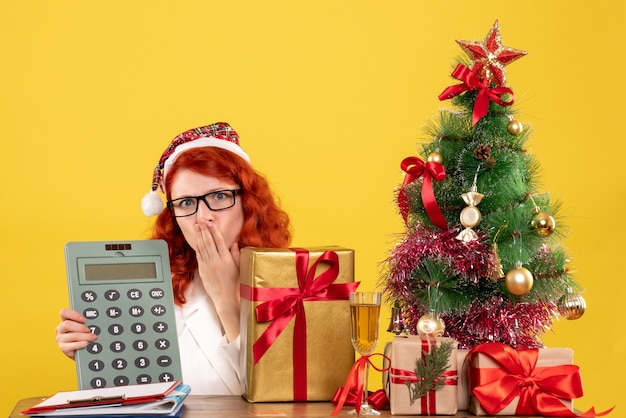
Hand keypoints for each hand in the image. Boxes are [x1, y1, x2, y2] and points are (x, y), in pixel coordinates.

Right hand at [55, 308, 97, 359]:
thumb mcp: (84, 325)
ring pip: (73, 335)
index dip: (74, 315)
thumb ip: (86, 320)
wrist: (81, 350)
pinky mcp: (64, 348)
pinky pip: (73, 345)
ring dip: (86, 336)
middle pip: (67, 324)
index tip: (84, 319)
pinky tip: (87, 343)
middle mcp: (61, 329)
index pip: (64, 312)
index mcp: (65, 319)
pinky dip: (82, 344)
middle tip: (90, 330)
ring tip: (93, 337)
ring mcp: (61, 339)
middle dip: (81, 327)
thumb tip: (95, 318)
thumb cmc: (83, 334)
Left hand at [194, 218, 240, 341]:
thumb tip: (234, 244)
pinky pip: (199, 256)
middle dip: (204, 229)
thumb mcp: (239, 268)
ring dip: (199, 236)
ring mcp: (208, 265)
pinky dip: (197, 247)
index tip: (210, 222)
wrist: (226, 298)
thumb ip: (236, 255)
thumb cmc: (235, 284)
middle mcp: (216, 261)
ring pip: (202, 247)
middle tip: (201, 220)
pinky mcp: (202, 271)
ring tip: (197, 226)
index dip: (213, 230)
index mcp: (226, 259)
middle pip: (209, 241)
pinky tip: (196, 241)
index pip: (219, 240)